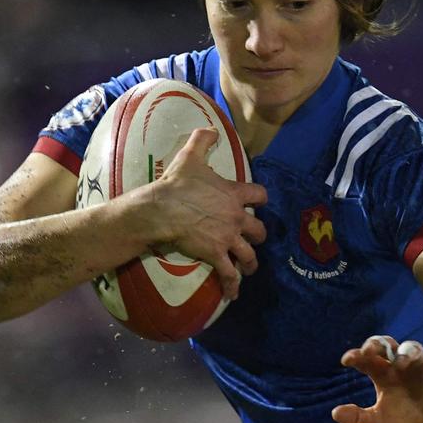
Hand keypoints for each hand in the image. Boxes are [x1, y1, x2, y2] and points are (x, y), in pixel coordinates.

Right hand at [145, 128, 267, 298]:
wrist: (162, 209)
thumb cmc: (176, 184)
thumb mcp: (190, 156)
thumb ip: (203, 140)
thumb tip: (210, 128)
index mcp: (234, 194)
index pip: (260, 195)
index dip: (260, 198)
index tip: (258, 202)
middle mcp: (237, 217)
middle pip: (259, 229)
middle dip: (258, 235)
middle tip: (253, 238)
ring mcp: (228, 238)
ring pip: (250, 254)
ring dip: (251, 262)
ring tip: (249, 267)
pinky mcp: (216, 254)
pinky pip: (230, 274)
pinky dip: (232, 285)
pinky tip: (233, 294)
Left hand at [331, 335, 422, 422]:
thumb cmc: (407, 418)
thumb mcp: (379, 422)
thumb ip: (358, 418)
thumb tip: (335, 413)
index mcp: (383, 374)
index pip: (367, 358)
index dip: (356, 355)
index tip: (346, 360)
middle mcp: (401, 365)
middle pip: (387, 344)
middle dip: (378, 343)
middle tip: (368, 350)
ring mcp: (422, 366)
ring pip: (413, 348)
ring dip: (406, 353)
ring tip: (400, 364)